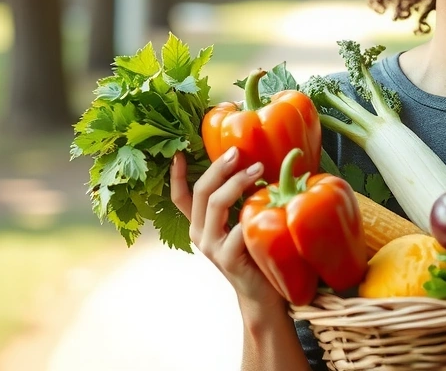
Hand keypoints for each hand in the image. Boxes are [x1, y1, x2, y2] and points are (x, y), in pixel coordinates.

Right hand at [170, 148, 282, 307]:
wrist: (262, 293)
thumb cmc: (256, 251)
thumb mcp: (242, 221)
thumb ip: (241, 200)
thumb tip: (255, 161)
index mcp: (200, 224)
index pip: (181, 197)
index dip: (177, 175)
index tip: (178, 152)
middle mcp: (200, 233)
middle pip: (202, 192)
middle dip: (219, 168)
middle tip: (238, 152)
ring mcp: (211, 247)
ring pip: (216, 204)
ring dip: (237, 182)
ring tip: (258, 169)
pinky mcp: (227, 258)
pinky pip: (237, 229)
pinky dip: (251, 213)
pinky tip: (267, 203)